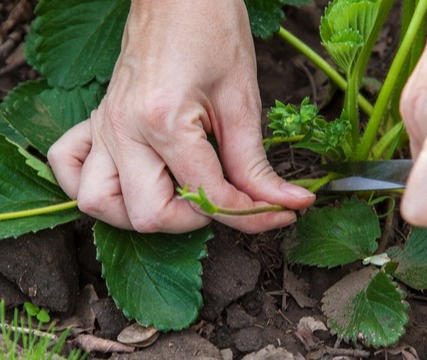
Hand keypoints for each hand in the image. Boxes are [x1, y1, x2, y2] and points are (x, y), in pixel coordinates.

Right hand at [47, 0, 314, 233]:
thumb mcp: (243, 101)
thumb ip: (255, 164)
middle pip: (147, 215)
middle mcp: (123, 129)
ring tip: (179, 195)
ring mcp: (104, 126)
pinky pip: (68, 166)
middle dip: (195, 220)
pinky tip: (130, 180)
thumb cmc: (213, 32)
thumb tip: (286, 203)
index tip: (280, 212)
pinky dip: (95, 186)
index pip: (207, 195)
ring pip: (98, 203)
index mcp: (163, 121)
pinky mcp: (96, 120)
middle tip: (226, 199)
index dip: (250, 213)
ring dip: (142, 213)